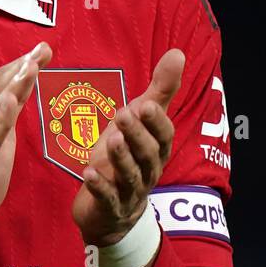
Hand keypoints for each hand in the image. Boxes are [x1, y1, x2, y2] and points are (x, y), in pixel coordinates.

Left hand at [72, 49, 183, 248]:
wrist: (113, 213)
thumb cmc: (127, 158)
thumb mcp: (141, 123)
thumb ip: (160, 91)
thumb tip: (178, 53)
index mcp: (157, 150)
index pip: (163, 136)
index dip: (156, 122)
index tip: (147, 104)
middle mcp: (148, 171)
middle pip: (147, 154)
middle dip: (137, 135)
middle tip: (124, 114)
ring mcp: (130, 192)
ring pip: (130, 176)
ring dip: (121, 158)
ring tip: (111, 140)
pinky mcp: (110, 208)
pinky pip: (107, 198)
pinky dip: (99, 187)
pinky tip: (87, 173)